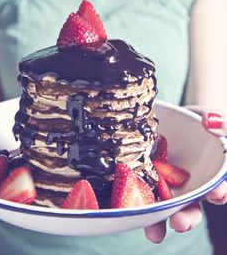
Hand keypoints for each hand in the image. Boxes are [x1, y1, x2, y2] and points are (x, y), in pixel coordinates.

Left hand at [144, 108, 226, 242]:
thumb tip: (211, 121)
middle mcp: (187, 185)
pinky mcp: (143, 179)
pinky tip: (132, 214)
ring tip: (154, 234)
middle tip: (181, 223)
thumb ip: (218, 120)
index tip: (217, 194)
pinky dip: (137, 206)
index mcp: (207, 174)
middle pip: (191, 207)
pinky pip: (140, 195)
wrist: (167, 117)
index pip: (217, 189)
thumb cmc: (193, 120)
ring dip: (161, 222)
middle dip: (187, 217)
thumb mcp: (207, 116)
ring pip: (164, 208)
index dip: (219, 193)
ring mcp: (164, 184)